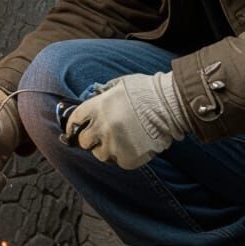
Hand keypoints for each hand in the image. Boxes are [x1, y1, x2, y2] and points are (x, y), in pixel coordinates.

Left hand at [67, 71, 190, 169]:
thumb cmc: (147, 91)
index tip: (74, 129)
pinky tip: (133, 145)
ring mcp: (115, 144)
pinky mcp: (128, 158)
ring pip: (100, 154)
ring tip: (120, 141)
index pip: (75, 119)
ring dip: (106, 149)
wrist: (171, 105)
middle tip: (100, 136)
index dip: (73, 125)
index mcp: (98, 106)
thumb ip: (104, 94)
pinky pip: (119, 161)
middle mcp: (103, 126)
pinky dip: (124, 156)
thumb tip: (94, 98)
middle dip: (90, 139)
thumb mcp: (120, 84)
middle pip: (84, 141)